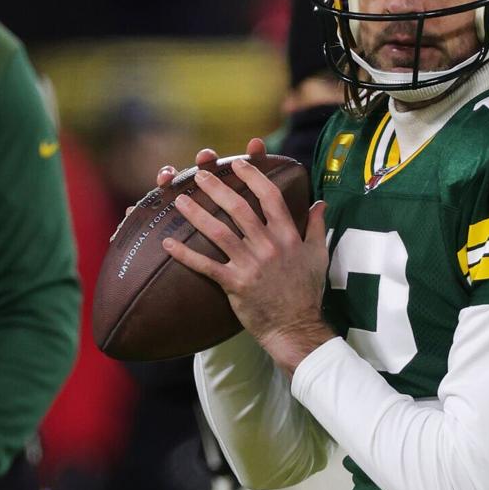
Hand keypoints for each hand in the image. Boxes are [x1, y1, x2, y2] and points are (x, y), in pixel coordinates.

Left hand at [160, 138, 336, 372]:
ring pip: (218, 232)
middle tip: (200, 174)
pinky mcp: (234, 284)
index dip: (253, 177)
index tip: (239, 163)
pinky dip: (186, 254)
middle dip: (217, 188)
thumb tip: (320, 203)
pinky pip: (206, 265)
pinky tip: (168, 243)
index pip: (270, 197)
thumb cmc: (307, 291)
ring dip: (196, 214)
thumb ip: (316, 226)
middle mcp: (268, 246)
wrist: (295, 326)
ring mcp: (250, 264)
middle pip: (239, 209)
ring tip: (179, 200)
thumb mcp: (318, 255)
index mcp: (288, 236)